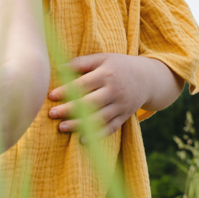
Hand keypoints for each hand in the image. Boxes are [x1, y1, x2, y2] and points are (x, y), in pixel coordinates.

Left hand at [46, 53, 178, 138]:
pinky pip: (111, 128)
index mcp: (106, 74)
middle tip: (52, 114)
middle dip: (70, 109)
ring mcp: (120, 106)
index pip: (83, 84)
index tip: (51, 96)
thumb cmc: (118, 66)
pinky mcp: (124, 116)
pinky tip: (82, 139)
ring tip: (61, 127)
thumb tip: (59, 68)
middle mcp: (114, 91)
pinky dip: (97, 135)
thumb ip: (81, 62)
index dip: (66, 90)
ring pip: (99, 118)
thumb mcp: (102, 58)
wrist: (147, 78)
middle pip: (90, 103)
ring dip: (79, 124)